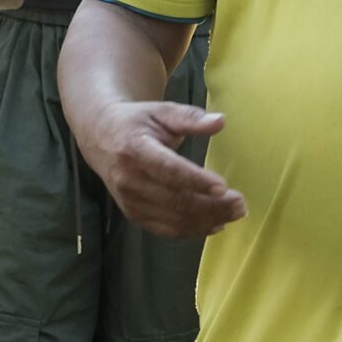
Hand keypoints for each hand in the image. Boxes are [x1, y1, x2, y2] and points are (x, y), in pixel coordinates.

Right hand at [71, 98, 245, 237]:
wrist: (101, 137)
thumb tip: (220, 121)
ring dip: (208, 220)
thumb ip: (190, 117)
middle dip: (211, 205)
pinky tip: (214, 224)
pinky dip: (192, 230)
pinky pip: (166, 229)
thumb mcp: (161, 112)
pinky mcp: (133, 214)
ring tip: (235, 213)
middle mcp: (128, 179)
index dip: (196, 180)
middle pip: (175, 199)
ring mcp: (129, 200)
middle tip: (241, 204)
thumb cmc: (137, 122)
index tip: (224, 186)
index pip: (167, 169)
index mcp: (134, 149)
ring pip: (174, 218)